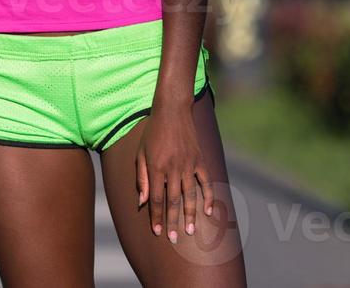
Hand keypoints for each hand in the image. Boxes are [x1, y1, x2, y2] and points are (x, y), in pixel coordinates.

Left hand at [136, 103, 214, 243]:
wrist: (172, 111)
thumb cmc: (152, 133)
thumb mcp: (141, 153)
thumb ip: (142, 178)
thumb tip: (142, 202)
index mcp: (157, 168)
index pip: (156, 198)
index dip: (156, 216)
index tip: (156, 232)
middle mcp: (173, 168)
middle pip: (173, 201)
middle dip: (173, 221)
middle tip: (174, 239)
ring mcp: (188, 164)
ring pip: (190, 195)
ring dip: (191, 214)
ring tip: (191, 231)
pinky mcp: (200, 160)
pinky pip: (206, 182)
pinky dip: (208, 197)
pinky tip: (208, 211)